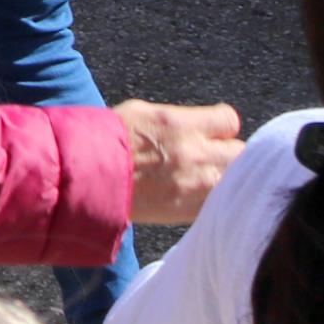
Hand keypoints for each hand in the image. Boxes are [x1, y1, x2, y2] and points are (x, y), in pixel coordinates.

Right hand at [117, 102, 245, 223]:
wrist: (85, 177)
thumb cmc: (108, 140)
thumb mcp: (142, 112)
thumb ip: (178, 119)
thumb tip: (198, 124)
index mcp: (180, 124)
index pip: (229, 120)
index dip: (221, 126)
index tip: (213, 131)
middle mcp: (193, 153)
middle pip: (238, 151)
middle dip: (227, 152)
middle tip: (211, 156)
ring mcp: (193, 185)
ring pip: (234, 179)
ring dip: (224, 177)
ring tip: (206, 177)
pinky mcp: (187, 211)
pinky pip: (217, 204)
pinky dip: (212, 200)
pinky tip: (196, 196)